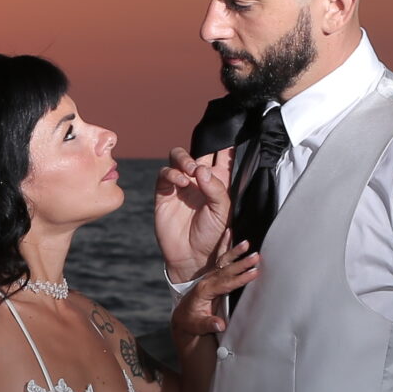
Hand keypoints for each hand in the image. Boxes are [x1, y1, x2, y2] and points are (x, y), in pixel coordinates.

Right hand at [153, 147, 232, 282]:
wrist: (193, 256)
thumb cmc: (213, 235)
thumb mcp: (222, 211)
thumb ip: (215, 187)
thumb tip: (200, 169)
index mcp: (219, 182)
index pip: (223, 156)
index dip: (224, 144)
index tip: (228, 135)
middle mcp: (200, 180)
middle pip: (199, 151)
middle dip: (199, 150)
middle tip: (200, 165)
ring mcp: (181, 185)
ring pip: (179, 157)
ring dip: (184, 159)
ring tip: (190, 172)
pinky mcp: (164, 192)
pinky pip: (165, 173)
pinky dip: (172, 173)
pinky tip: (180, 183)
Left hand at [174, 238, 258, 336]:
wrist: (183, 318)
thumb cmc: (192, 323)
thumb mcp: (198, 327)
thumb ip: (209, 324)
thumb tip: (219, 325)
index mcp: (204, 291)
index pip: (225, 284)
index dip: (240, 279)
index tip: (254, 273)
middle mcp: (206, 281)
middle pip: (226, 270)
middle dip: (242, 263)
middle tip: (256, 256)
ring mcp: (209, 276)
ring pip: (223, 262)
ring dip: (236, 252)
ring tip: (247, 243)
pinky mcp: (212, 274)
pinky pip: (219, 257)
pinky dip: (225, 245)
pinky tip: (230, 232)